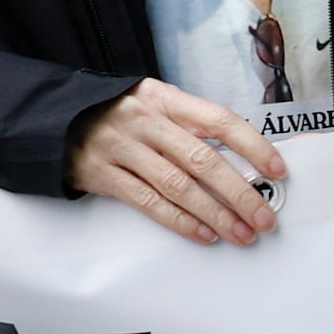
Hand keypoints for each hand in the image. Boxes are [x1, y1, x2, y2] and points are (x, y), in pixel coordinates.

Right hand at [66, 77, 284, 243]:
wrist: (56, 121)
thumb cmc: (119, 115)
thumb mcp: (155, 104)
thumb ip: (192, 125)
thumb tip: (246, 158)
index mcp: (166, 99)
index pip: (220, 120)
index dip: (253, 146)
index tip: (277, 170)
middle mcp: (146, 122)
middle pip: (203, 159)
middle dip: (239, 192)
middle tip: (264, 216)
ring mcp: (123, 149)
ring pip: (178, 186)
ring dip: (215, 214)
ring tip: (241, 232)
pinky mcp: (104, 176)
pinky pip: (149, 203)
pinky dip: (180, 221)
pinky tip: (204, 233)